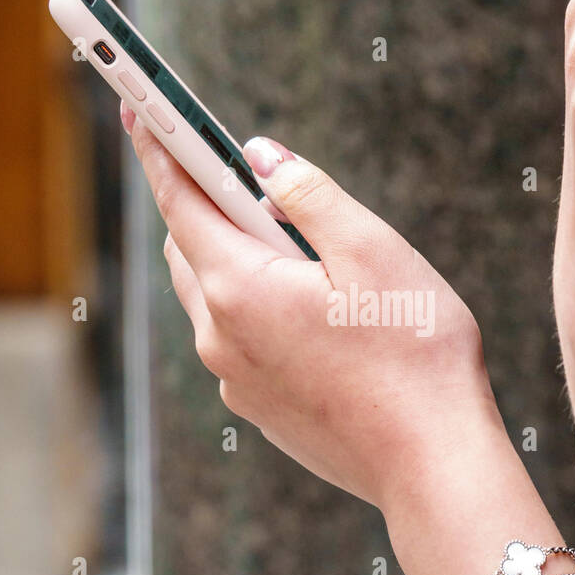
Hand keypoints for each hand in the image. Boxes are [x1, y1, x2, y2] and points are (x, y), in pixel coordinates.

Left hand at [123, 109, 500, 510]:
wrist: (432, 466)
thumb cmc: (415, 355)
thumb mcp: (372, 252)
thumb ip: (308, 195)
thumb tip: (260, 157)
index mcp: (239, 288)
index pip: (180, 200)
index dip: (161, 147)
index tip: (142, 108)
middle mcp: (220, 338)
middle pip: (189, 250)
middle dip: (207, 206)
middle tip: (250, 179)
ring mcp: (236, 382)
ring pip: (212, 300)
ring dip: (236, 261)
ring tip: (300, 252)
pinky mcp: (260, 412)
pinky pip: (239, 344)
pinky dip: (257, 312)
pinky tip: (316, 317)